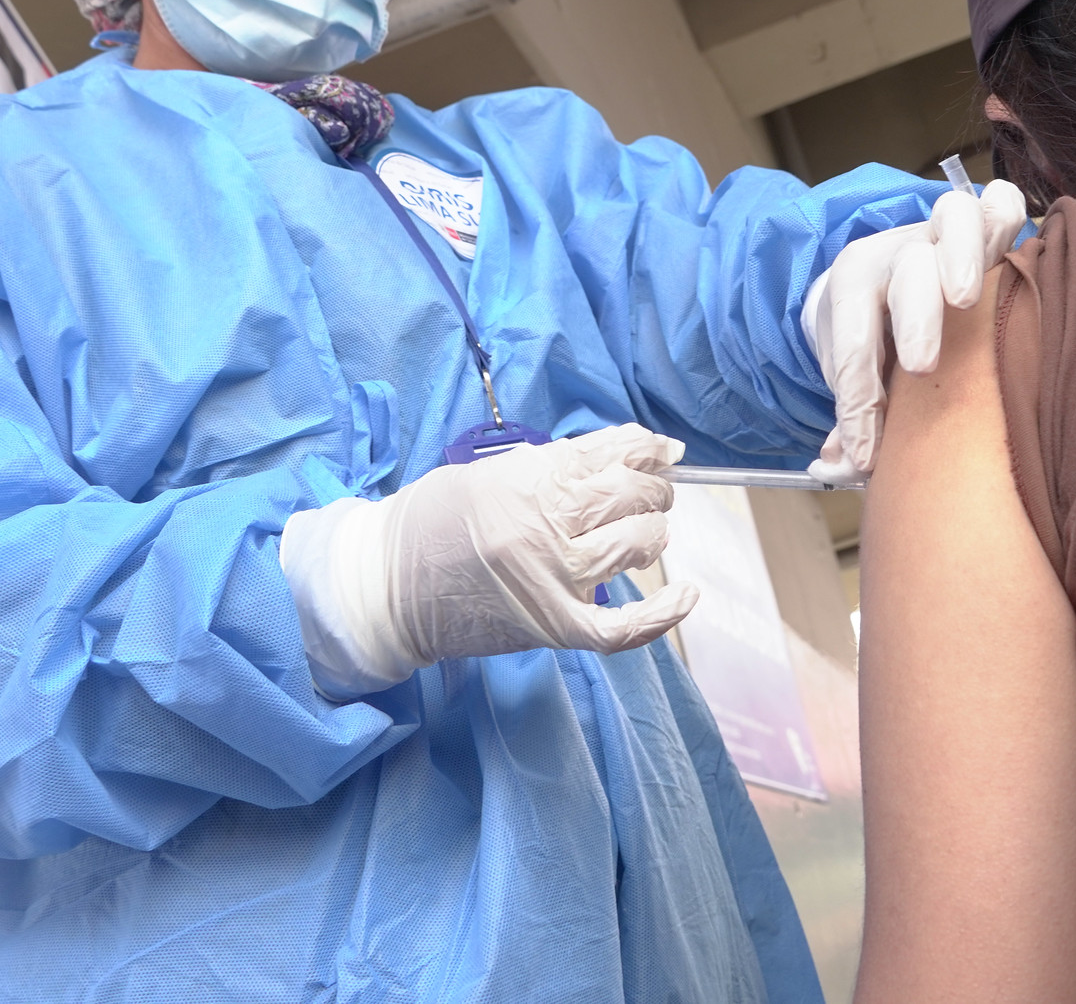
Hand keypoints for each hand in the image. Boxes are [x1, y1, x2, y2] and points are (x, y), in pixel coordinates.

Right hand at [279, 424, 699, 697]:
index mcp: (530, 477)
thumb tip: (615, 456)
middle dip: (654, 488)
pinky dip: (662, 613)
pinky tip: (688, 595)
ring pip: (633, 544)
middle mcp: (548, 522)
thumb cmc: (431, 522)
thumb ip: (548, 465)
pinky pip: (623, 627)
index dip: (647, 447)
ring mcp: (555, 576)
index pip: (610, 452)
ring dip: (653, 530)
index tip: (664, 449)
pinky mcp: (554, 626)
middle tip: (656, 490)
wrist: (386, 587)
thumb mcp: (488, 474)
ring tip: (652, 526)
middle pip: (629, 495)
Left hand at [804, 180, 1027, 479]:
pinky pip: (1002, 201)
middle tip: (920, 366)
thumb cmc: (878, 332)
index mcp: (854, 284)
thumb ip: (851, 417)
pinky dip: (1009, 219)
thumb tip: (834, 466)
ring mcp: (943, 233)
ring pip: (952, 218)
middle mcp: (898, 251)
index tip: (867, 454)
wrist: (891, 275)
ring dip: (959, 257)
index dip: (859, 401)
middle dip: (911, 316)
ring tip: (965, 300)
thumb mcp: (855, 370)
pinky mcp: (986, 222)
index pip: (852, 340)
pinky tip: (1016, 259)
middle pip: (904, 268)